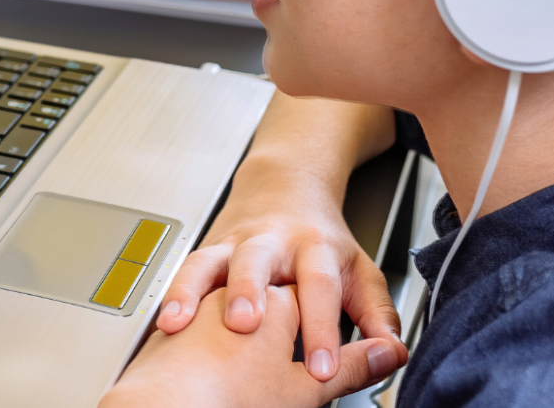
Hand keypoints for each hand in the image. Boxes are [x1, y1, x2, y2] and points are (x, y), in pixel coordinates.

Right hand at [154, 154, 407, 380]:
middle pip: (257, 261)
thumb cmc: (321, 238)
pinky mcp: (208, 249)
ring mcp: (234, 243)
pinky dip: (171, 294)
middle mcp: (272, 242)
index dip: (320, 328)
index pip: (320, 287)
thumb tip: (392, 353)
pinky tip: (161, 320)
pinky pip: (184, 268)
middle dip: (247, 292)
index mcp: (315, 248)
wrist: (285, 185)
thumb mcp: (360, 271)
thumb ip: (377, 314)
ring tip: (179, 322)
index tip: (318, 368)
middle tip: (243, 326)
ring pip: (209, 261)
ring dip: (192, 290)